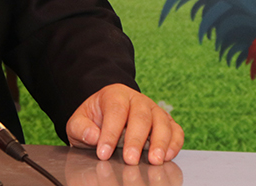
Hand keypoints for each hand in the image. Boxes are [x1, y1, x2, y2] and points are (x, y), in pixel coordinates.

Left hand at [66, 84, 182, 165]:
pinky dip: (174, 143)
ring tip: (154, 160)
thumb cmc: (95, 119)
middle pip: (141, 116)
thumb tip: (92, 136)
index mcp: (115, 95)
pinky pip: (176, 130)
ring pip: (162, 122)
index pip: (115, 110)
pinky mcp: (167, 123)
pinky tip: (167, 156)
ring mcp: (154, 110)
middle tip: (130, 160)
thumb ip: (81, 127)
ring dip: (160, 142)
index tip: (103, 153)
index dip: (110, 132)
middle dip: (136, 140)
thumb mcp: (79, 120)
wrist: (108, 114)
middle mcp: (138, 100)